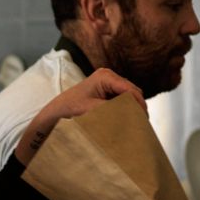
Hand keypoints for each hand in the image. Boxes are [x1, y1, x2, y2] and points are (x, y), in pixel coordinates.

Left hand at [14, 68, 144, 165]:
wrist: (56, 111)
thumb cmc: (69, 109)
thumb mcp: (92, 110)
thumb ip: (112, 111)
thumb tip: (131, 116)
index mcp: (105, 76)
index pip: (130, 90)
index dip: (139, 104)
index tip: (144, 119)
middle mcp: (108, 75)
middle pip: (132, 91)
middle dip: (138, 106)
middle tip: (143, 124)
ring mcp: (108, 82)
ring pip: (129, 95)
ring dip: (133, 108)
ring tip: (137, 123)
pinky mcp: (107, 90)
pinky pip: (122, 98)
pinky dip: (126, 108)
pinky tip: (128, 119)